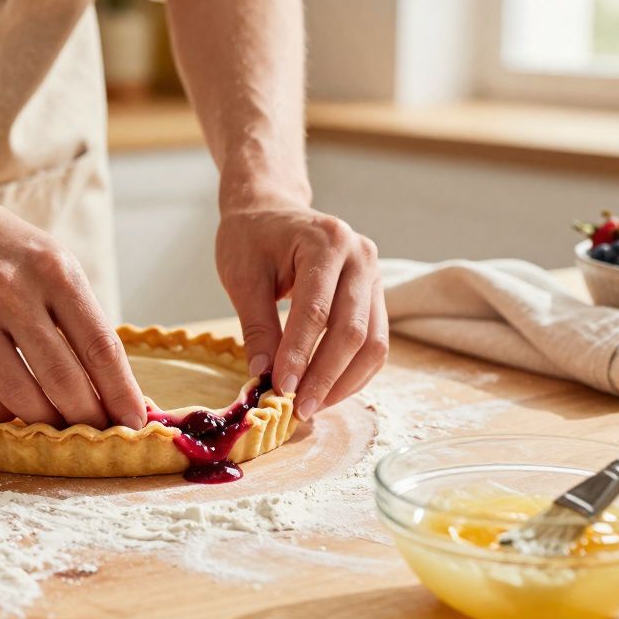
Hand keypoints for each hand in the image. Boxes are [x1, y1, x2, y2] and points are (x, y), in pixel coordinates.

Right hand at [0, 185, 145, 429]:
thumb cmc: (5, 249)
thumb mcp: (54, 265)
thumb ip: (82, 321)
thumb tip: (116, 391)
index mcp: (55, 271)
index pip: (101, 347)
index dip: (122, 394)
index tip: (135, 425)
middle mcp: (12, 291)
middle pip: (64, 379)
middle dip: (88, 419)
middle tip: (96, 436)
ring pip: (20, 395)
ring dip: (45, 422)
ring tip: (57, 427)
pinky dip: (2, 414)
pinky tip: (12, 410)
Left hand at [216, 205, 387, 418]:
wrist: (270, 210)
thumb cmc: (251, 238)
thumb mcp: (242, 277)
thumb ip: (257, 326)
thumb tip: (264, 376)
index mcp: (326, 242)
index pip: (316, 310)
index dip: (300, 355)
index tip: (280, 389)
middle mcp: (361, 256)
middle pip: (353, 330)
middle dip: (326, 376)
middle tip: (299, 408)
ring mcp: (374, 275)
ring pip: (373, 342)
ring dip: (345, 381)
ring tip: (313, 406)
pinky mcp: (375, 294)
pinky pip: (374, 341)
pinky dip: (354, 372)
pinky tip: (328, 391)